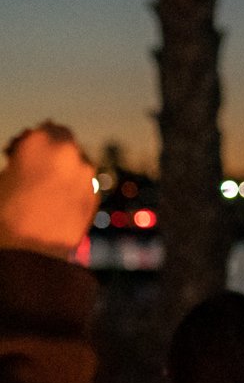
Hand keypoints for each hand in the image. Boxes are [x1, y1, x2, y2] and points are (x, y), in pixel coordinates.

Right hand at [0, 123, 97, 255]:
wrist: (27, 254)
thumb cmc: (4, 213)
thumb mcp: (3, 177)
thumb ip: (20, 155)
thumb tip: (24, 155)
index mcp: (40, 140)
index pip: (47, 128)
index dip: (35, 141)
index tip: (22, 154)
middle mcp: (69, 152)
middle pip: (66, 142)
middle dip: (53, 152)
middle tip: (35, 170)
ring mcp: (86, 174)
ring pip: (78, 163)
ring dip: (65, 170)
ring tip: (46, 191)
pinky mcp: (95, 196)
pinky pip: (85, 184)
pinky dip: (75, 188)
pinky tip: (58, 204)